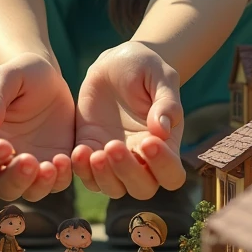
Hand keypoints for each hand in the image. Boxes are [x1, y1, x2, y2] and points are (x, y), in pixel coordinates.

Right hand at [0, 53, 74, 200]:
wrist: (49, 78)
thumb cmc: (20, 75)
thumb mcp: (7, 78)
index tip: (5, 145)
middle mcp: (5, 161)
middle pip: (2, 187)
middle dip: (15, 180)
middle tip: (30, 161)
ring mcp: (31, 166)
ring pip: (30, 192)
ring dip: (40, 185)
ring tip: (53, 163)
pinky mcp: (55, 166)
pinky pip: (57, 183)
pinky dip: (61, 178)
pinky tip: (67, 158)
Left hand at [72, 41, 184, 197]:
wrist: (115, 63)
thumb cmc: (145, 68)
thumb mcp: (160, 77)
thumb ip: (166, 103)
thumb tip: (163, 130)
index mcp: (165, 145)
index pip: (171, 174)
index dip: (163, 166)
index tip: (148, 141)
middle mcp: (142, 159)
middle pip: (141, 188)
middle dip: (128, 173)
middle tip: (113, 145)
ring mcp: (115, 159)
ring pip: (113, 188)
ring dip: (103, 176)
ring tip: (92, 152)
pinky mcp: (91, 150)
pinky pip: (86, 174)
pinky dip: (81, 169)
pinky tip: (79, 149)